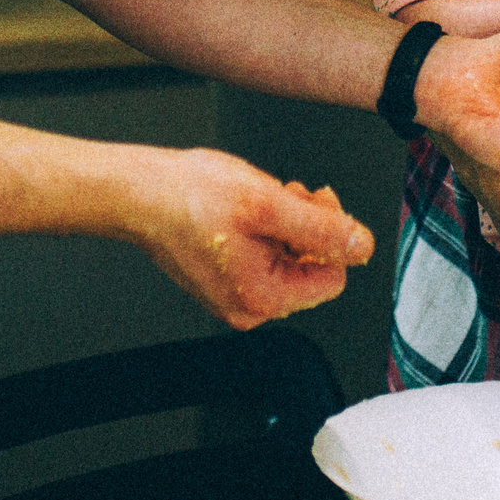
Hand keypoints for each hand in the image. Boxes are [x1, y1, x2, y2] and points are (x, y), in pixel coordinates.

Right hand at [127, 152, 375, 329]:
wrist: (139, 192)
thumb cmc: (188, 196)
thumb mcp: (267, 203)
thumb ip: (321, 227)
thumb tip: (361, 245)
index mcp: (262, 298)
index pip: (333, 277)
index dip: (332, 236)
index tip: (317, 201)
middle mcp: (249, 307)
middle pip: (311, 269)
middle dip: (307, 228)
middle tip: (287, 194)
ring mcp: (234, 295)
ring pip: (289, 259)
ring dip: (287, 224)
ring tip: (262, 198)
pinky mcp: (224, 279)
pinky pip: (265, 257)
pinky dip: (265, 230)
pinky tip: (247, 209)